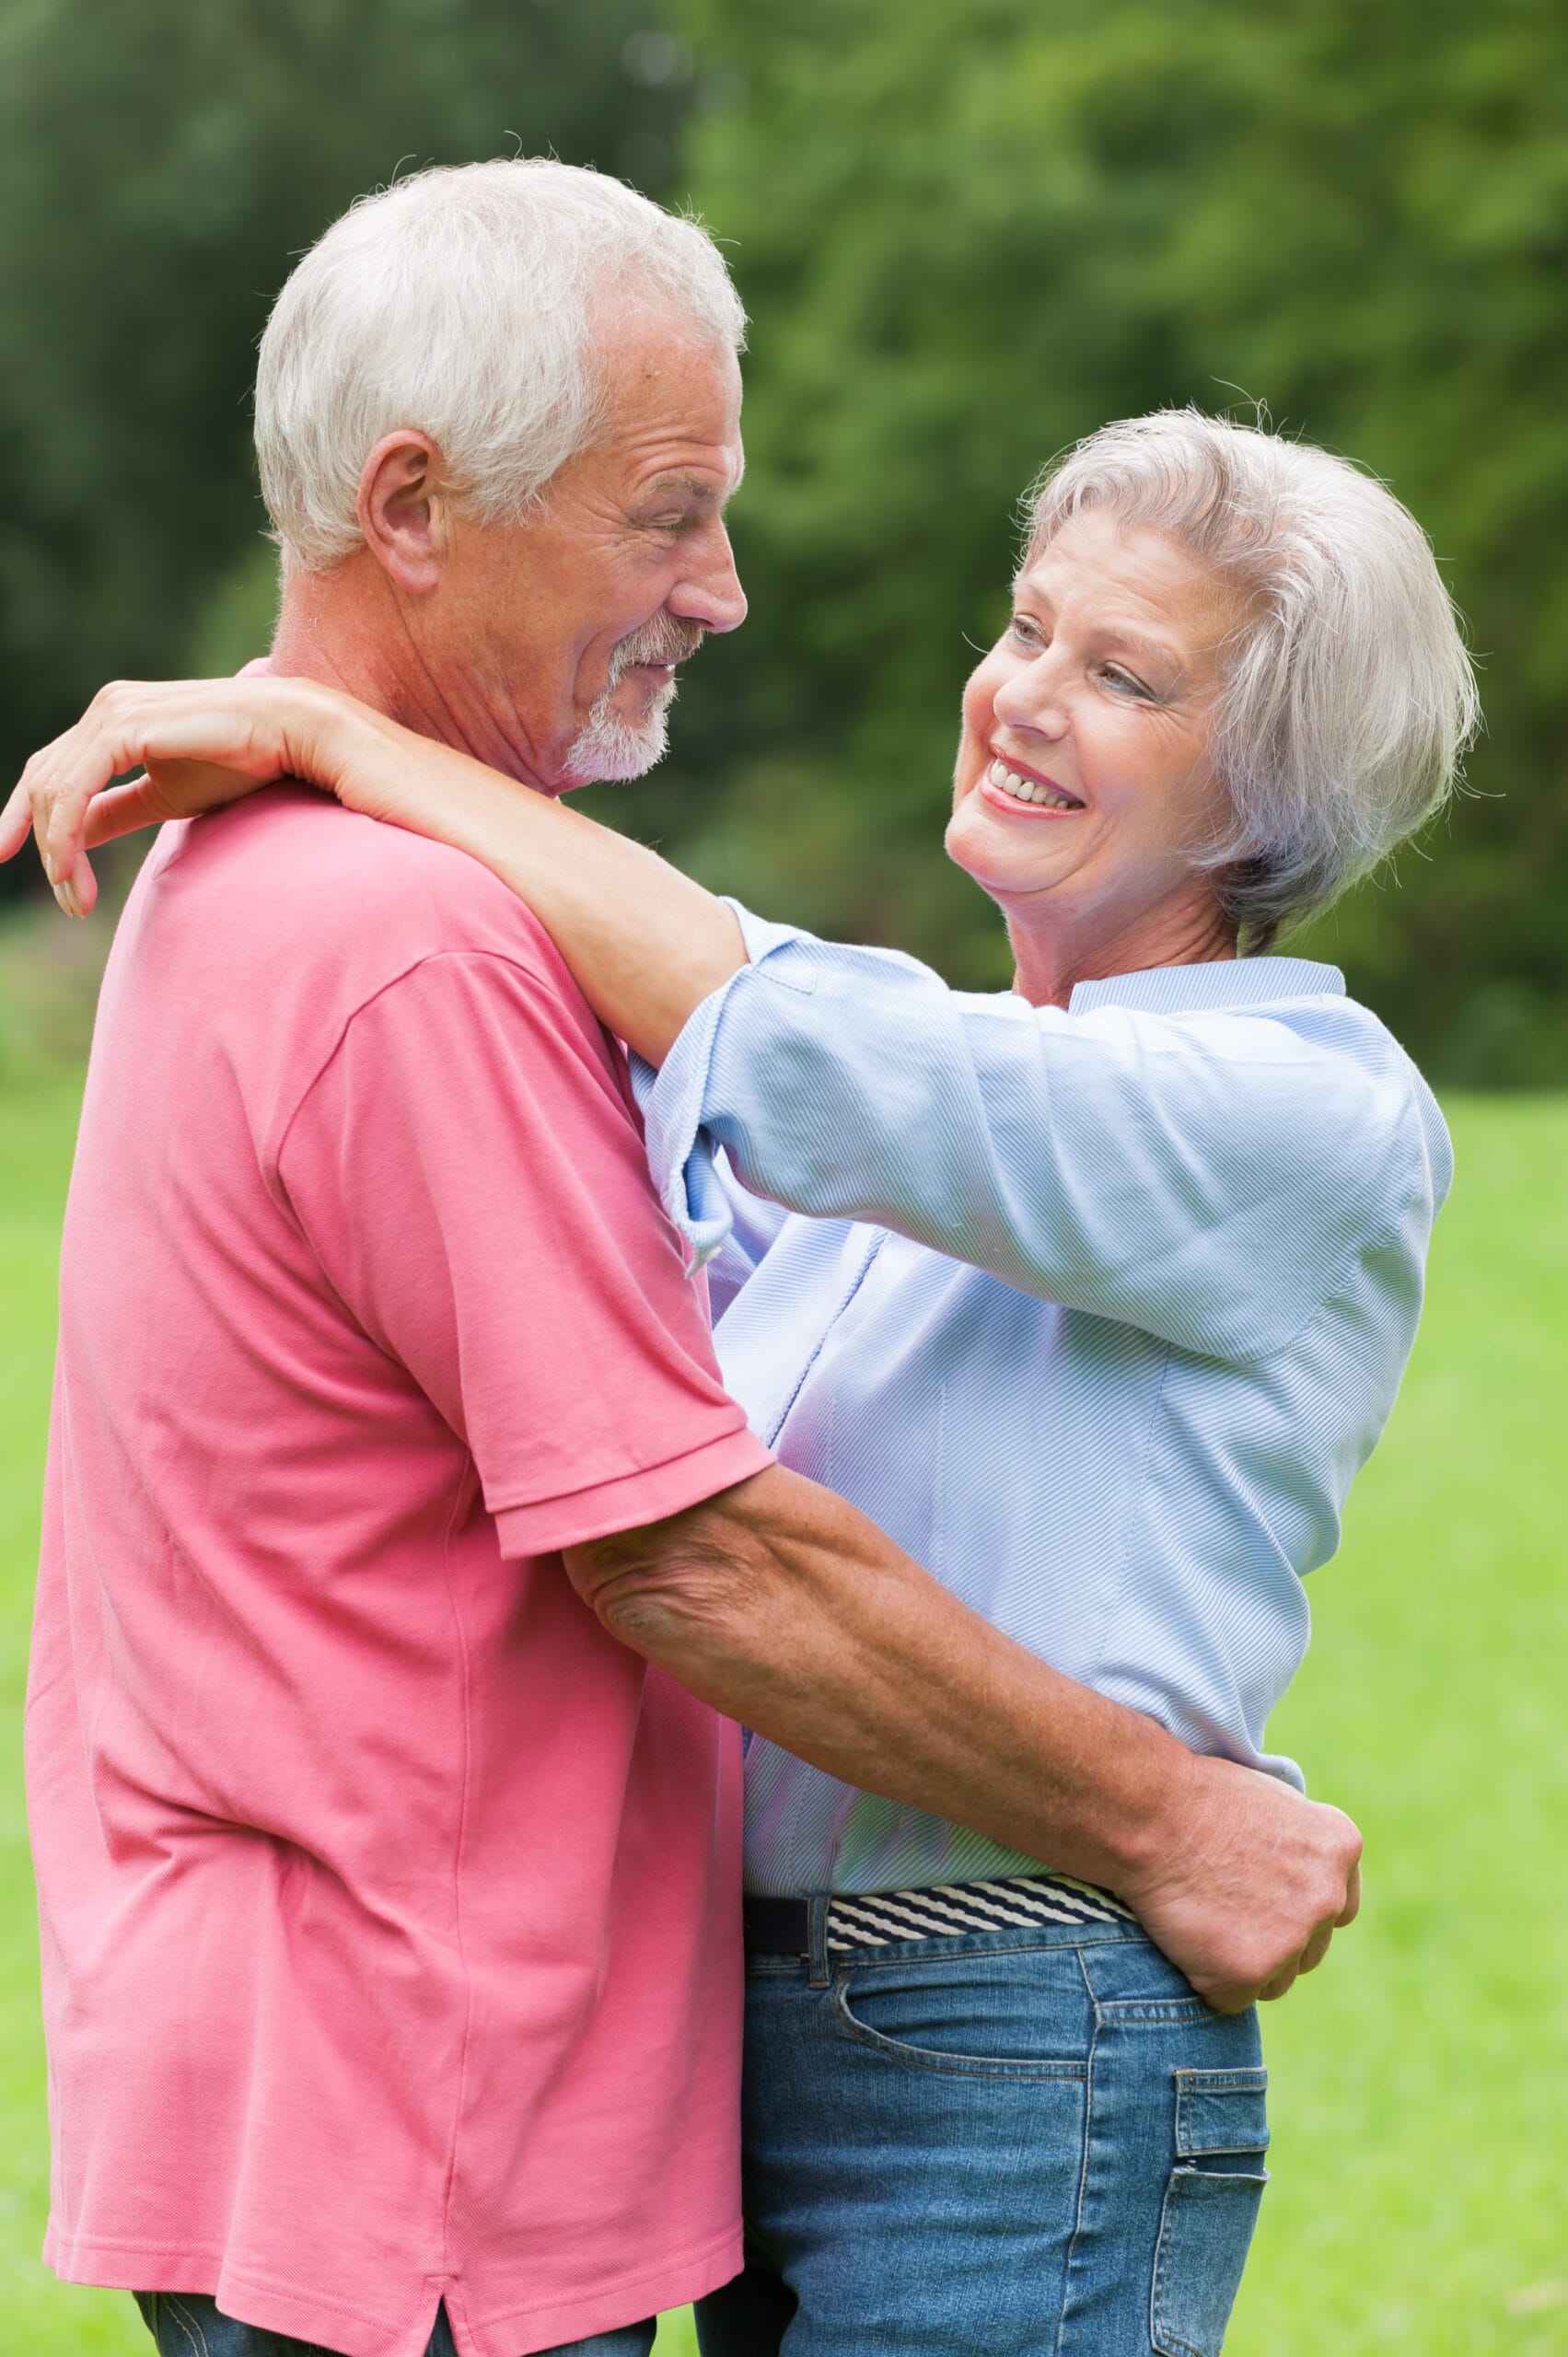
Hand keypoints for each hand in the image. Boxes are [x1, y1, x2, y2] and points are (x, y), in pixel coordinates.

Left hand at [0, 676, 353, 915]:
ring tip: (76, 900)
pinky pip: (74, 788)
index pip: (51, 769)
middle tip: (70, 902)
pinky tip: (71, 872)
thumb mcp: (166, 797)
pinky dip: (65, 836)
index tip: (3, 854)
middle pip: (44, 780)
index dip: (23, 814)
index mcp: (113, 722)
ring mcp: (113, 714)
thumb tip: (76, 837)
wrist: (292, 733)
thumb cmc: (242, 763)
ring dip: (57, 853)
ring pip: (54, 789)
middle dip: (40, 844)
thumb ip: (117, 811)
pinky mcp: (125, 728)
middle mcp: (106, 710)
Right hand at [1122, 1749, 1362, 2013]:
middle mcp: (1329, 1896)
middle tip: (1220, 1910)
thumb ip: (1296, 1847)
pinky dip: (1204, 1979)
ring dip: (1241, 1965)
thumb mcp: (1268, 1802)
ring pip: (1275, 1980)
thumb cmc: (1193, 1797)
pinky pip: (1230, 1998)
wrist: (1148, 1812)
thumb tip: (1291, 1878)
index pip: (1338, 1906)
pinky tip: (1182, 1936)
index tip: (1261, 1899)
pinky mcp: (1249, 1973)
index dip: (1296, 1908)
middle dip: (1271, 1940)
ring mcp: (1292, 1939)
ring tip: (1198, 1921)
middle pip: (1309, 1948)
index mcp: (1339, 1847)